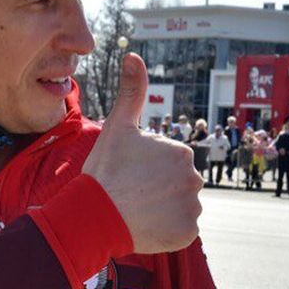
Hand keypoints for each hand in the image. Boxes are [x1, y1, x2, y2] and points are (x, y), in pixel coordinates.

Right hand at [83, 53, 202, 254]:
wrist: (94, 215)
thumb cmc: (104, 169)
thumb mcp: (117, 127)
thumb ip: (131, 91)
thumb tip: (133, 55)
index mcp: (181, 152)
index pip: (168, 162)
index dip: (146, 168)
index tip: (129, 173)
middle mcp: (194, 178)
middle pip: (176, 183)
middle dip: (158, 188)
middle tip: (131, 192)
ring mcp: (192, 208)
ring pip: (179, 206)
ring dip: (163, 209)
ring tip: (137, 209)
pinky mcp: (187, 233)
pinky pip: (180, 230)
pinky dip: (166, 229)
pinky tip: (146, 224)